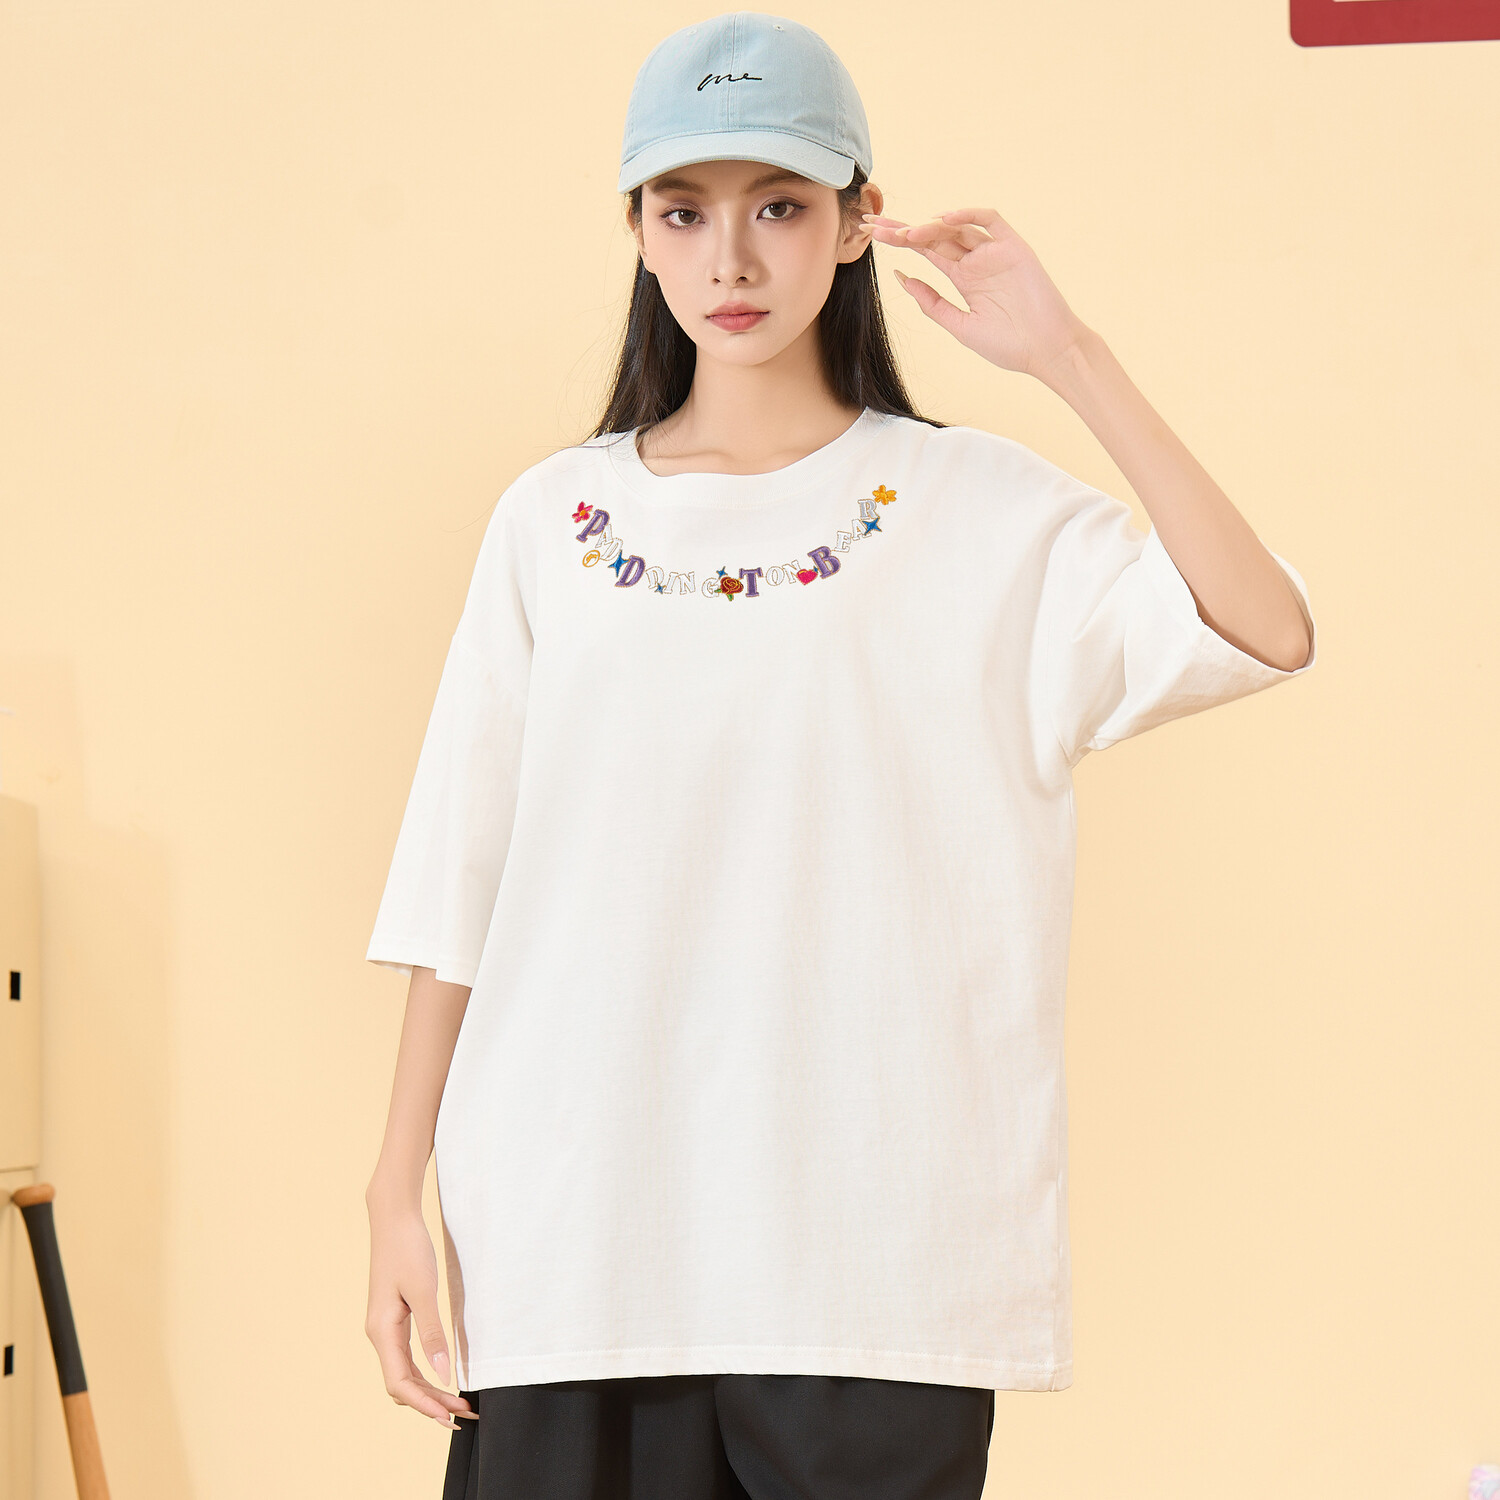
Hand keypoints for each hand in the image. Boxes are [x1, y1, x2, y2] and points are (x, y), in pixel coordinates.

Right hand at [365, 1196, 475, 1431]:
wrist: (394, 1219)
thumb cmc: (408, 1249)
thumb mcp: (423, 1290)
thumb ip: (432, 1333)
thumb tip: (444, 1374)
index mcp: (382, 1332)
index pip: (400, 1384)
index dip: (425, 1405)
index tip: (451, 1417)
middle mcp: (380, 1335)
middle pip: (403, 1385)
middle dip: (432, 1403)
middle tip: (465, 1415)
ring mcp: (385, 1329)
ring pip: (405, 1374)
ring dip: (430, 1391)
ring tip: (459, 1404)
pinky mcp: (394, 1319)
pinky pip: (407, 1358)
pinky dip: (425, 1373)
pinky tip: (443, 1378)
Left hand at [862, 207, 1091, 381]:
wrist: (1047, 351)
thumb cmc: (1008, 345)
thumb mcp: (959, 326)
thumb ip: (931, 303)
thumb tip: (901, 277)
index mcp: (963, 279)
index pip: (925, 252)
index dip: (898, 241)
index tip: (870, 235)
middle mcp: (976, 261)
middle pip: (934, 236)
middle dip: (903, 228)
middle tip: (873, 224)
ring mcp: (995, 252)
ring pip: (957, 227)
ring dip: (929, 226)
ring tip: (906, 234)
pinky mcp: (1014, 246)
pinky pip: (989, 220)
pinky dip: (966, 215)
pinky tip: (942, 220)